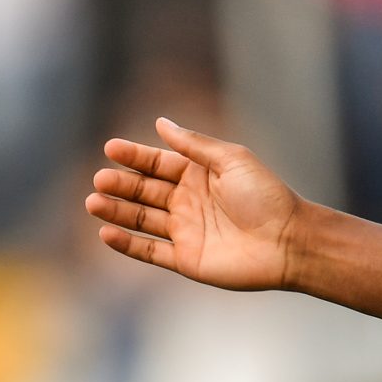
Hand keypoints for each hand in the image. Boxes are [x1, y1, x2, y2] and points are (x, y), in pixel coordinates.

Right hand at [86, 118, 304, 291]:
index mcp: (198, 175)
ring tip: (93, 203)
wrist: (288, 241)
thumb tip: (161, 122)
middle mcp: (187, 202)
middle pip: (144, 191)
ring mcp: (184, 231)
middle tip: (99, 179)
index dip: (134, 157)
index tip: (110, 148)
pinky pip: (149, 251)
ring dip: (116, 211)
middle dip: (120, 184)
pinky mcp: (185, 259)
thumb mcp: (231, 159)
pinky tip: (106, 233)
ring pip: (141, 220)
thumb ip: (194, 145)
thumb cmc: (265, 196)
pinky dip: (127, 244)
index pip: (158, 164)